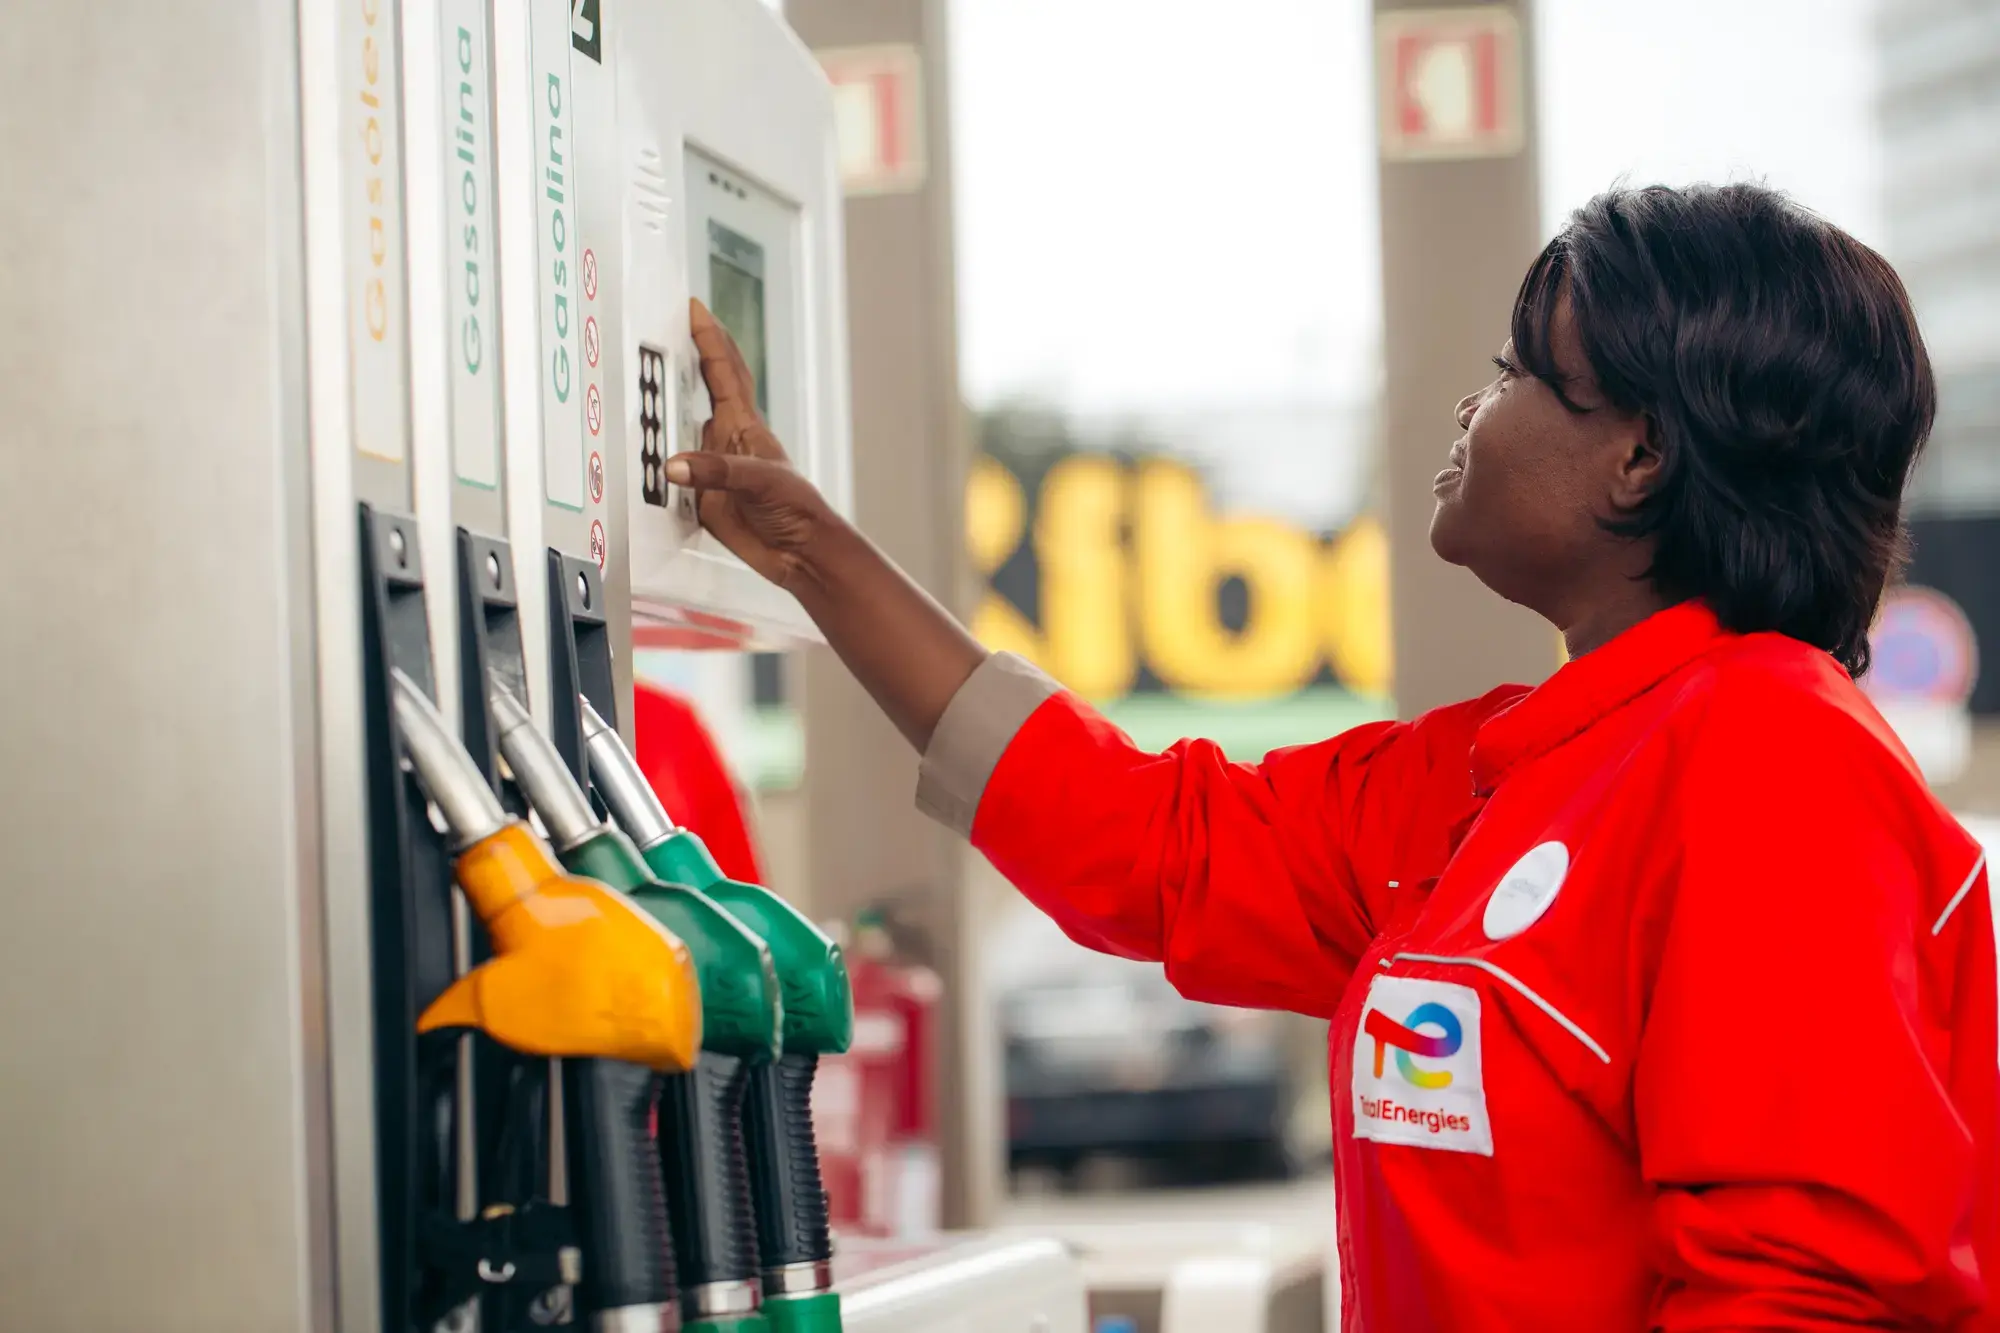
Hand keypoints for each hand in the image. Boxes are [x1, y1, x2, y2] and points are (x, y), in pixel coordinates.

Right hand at [666, 299, 837, 590]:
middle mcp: (727, 439)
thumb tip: (674, 466)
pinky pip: (672, 470)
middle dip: (691, 354)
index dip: (709, 338)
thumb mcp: (760, 482)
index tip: (694, 308)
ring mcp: (714, 466)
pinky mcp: (702, 496)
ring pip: (683, 425)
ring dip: (666, 402)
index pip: (724, 372)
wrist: (799, 554)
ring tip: (644, 376)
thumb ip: (716, 472)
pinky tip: (642, 449)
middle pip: (706, 387)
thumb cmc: (798, 510)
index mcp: (746, 426)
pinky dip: (656, 456)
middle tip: (668, 325)